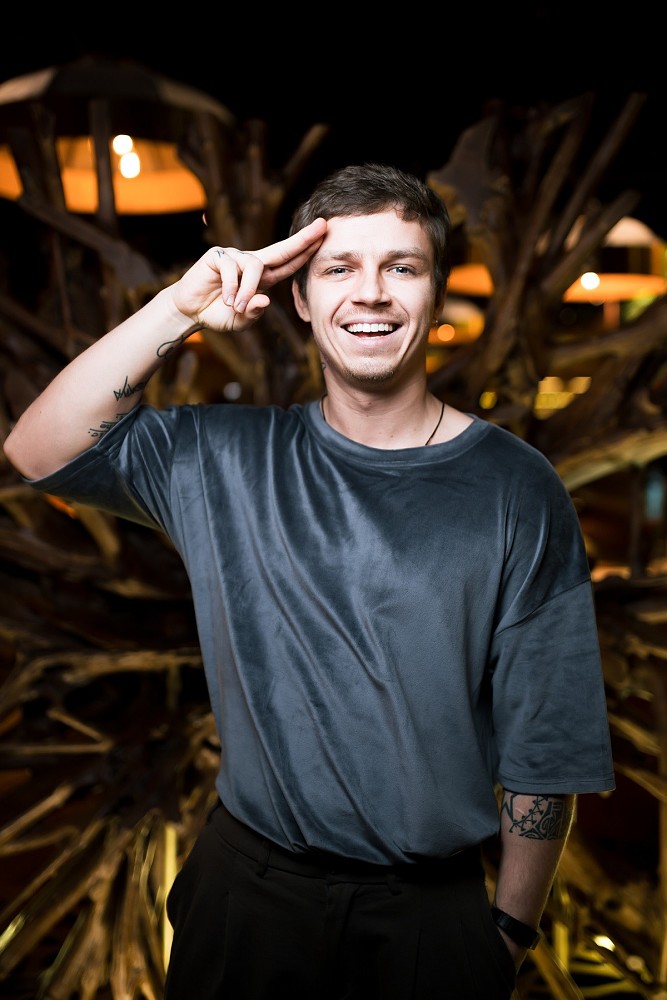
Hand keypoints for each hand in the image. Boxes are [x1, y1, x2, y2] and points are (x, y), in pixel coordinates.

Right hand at [172, 218, 326, 331]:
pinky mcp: (218, 256)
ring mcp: (235, 257)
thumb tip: (264, 300)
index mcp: (263, 278)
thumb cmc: (218, 314)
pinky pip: (231, 269)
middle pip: (282, 249)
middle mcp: (252, 263)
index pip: (288, 263)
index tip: (323, 237)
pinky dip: (230, 287)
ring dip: (247, 289)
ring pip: (254, 266)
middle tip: (322, 225)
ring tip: (235, 306)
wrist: (191, 311)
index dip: (305, 251)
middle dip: (303, 238)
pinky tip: (224, 299)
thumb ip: (253, 312)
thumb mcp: (240, 320)